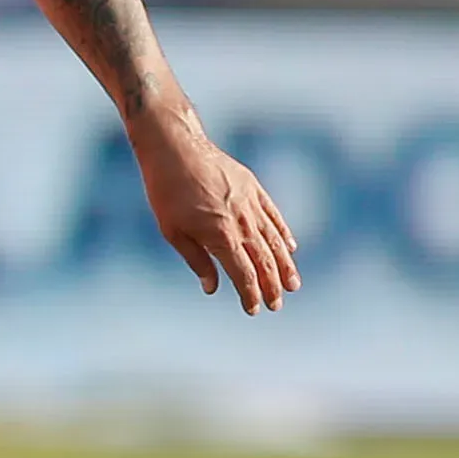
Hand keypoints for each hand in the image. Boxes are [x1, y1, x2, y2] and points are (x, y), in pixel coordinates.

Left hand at [136, 117, 300, 313]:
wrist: (175, 148)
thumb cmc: (166, 191)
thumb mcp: (172, 231)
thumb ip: (196, 260)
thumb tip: (212, 287)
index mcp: (220, 236)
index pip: (243, 274)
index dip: (250, 294)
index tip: (254, 309)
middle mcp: (241, 222)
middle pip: (264, 261)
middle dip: (272, 286)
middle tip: (277, 305)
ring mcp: (250, 204)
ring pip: (274, 241)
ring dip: (285, 265)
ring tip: (292, 284)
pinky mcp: (253, 188)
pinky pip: (274, 215)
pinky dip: (283, 233)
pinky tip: (290, 246)